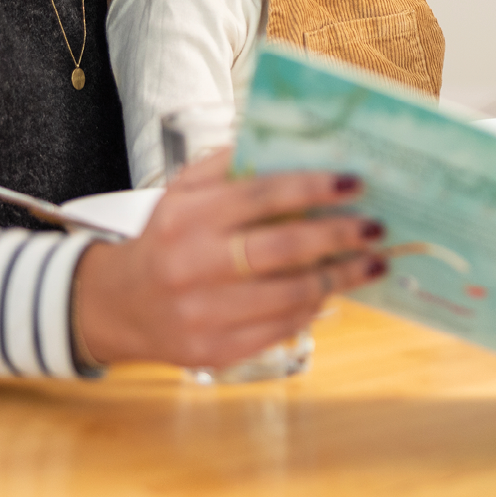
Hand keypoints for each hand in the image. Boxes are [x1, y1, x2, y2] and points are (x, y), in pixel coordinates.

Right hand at [73, 151, 385, 367]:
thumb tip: (296, 145)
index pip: (262, 196)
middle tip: (375, 227)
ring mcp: (202, 314)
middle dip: (338, 235)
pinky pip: (280, 329)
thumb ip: (231, 166)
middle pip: (282, 249)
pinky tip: (334, 291)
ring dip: (340, 278)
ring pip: (289, 296)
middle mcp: (191, 267)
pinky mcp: (214, 351)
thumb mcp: (185, 192)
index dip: (313, 188)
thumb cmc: (169, 237)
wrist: (120, 305)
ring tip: (373, 262)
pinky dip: (314, 308)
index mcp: (186, 218)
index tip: (355, 182)